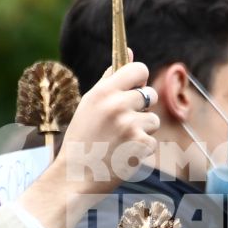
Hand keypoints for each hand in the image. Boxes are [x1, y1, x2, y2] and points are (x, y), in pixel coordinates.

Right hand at [22, 60, 160, 227]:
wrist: (75, 176)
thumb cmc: (82, 138)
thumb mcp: (89, 104)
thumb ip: (110, 78)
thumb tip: (129, 51)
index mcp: (103, 92)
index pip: (139, 69)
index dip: (140, 79)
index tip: (135, 88)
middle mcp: (117, 105)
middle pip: (150, 95)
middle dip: (141, 108)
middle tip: (123, 122)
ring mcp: (130, 125)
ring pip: (152, 120)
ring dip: (142, 130)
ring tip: (119, 141)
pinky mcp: (141, 144)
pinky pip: (152, 141)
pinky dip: (141, 149)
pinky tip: (123, 153)